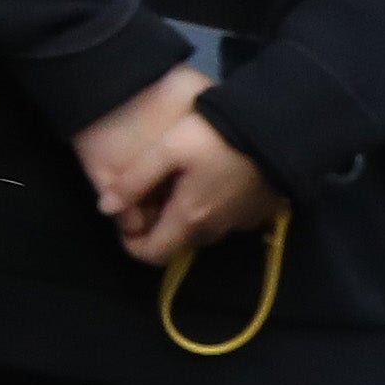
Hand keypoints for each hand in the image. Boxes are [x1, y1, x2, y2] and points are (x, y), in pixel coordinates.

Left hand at [80, 62, 277, 264]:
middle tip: (149, 192)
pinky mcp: (261, 211)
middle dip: (157, 225)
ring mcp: (242, 222)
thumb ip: (134, 181)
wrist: (278, 129)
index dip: (132, 245)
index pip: (154, 255)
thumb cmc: (215, 137)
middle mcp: (217, 229)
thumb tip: (106, 209)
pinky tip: (208, 178)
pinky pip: (226, 218)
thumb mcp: (166, 151)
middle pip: (177, 241)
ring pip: (202, 230)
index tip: (125, 221)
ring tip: (177, 181)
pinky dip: (211, 206)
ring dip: (185, 215)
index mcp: (190, 219)